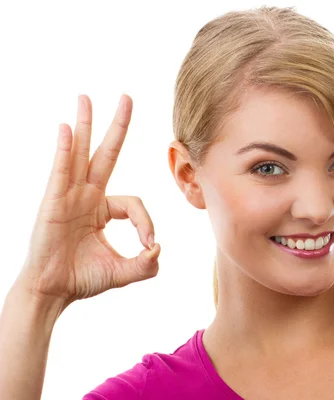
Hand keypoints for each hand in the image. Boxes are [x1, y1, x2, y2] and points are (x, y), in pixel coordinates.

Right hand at [15, 94, 160, 308]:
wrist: (53, 292)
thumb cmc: (83, 279)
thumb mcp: (124, 272)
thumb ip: (146, 265)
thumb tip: (158, 249)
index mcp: (103, 209)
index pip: (135, 203)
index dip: (146, 222)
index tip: (149, 244)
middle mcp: (87, 196)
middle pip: (106, 154)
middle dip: (117, 127)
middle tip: (128, 98)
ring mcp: (69, 196)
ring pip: (80, 154)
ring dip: (85, 124)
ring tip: (86, 98)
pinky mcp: (53, 202)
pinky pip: (60, 171)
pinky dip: (64, 150)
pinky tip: (65, 128)